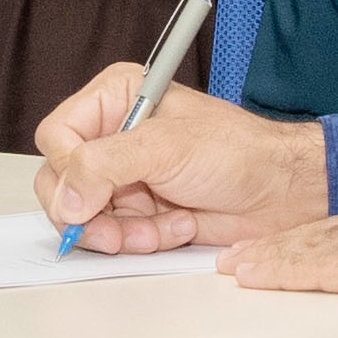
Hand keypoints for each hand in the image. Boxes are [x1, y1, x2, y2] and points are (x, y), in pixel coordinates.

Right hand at [31, 68, 329, 253]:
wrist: (280, 192)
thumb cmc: (236, 152)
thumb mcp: (165, 147)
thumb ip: (105, 167)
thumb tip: (66, 200)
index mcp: (114, 99)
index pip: (57, 136)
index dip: (66, 170)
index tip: (87, 197)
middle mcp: (114, 135)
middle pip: (62, 181)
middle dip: (90, 212)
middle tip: (114, 233)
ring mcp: (125, 176)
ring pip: (86, 215)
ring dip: (122, 231)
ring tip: (162, 228)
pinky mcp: (140, 211)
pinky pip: (114, 234)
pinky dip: (143, 239)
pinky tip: (178, 226)